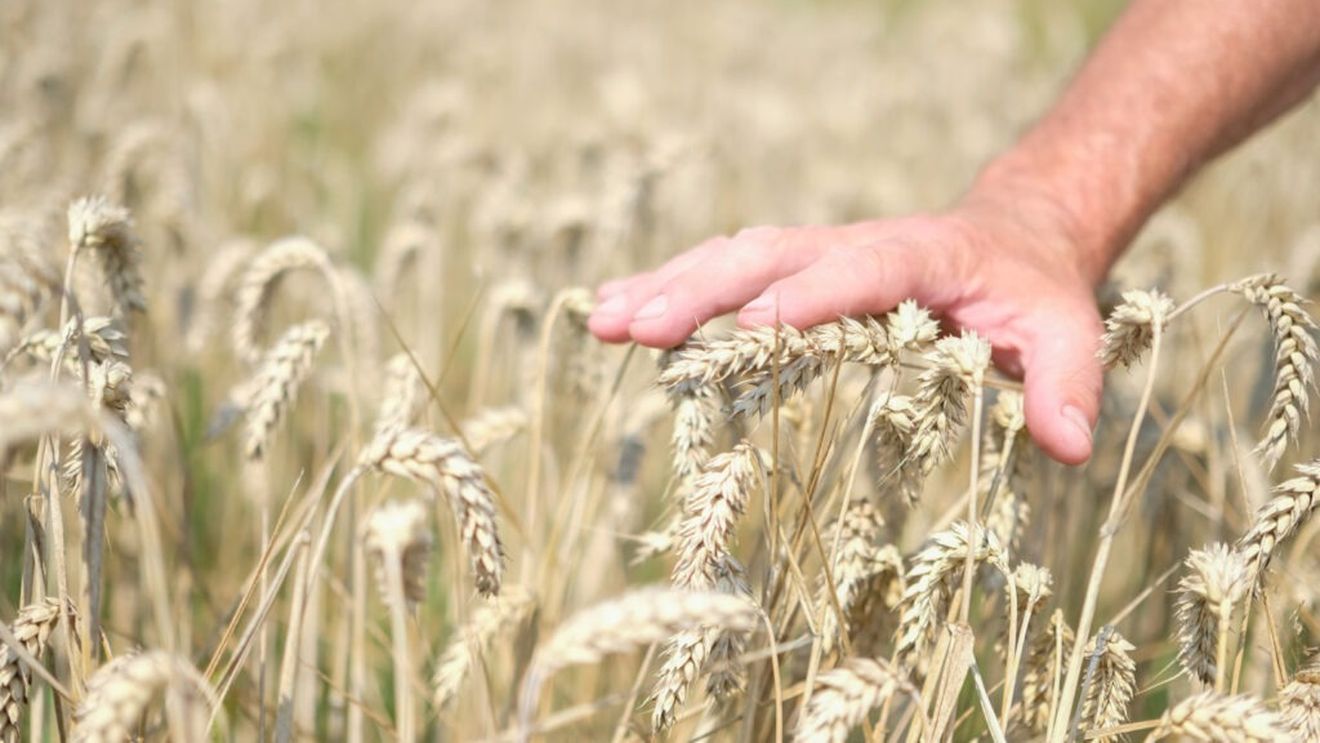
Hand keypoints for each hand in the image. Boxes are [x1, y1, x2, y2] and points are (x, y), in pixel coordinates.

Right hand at [587, 189, 1106, 464]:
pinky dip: (670, 288)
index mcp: (923, 254)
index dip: (812, 295)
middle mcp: (855, 244)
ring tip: (601, 321)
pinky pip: (725, 271)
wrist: (1011, 239)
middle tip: (637, 328)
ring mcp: (817, 253)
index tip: (757, 328)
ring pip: (732, 258)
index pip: (863, 268)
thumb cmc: (1035, 294)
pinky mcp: (793, 270)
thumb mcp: (1067, 334)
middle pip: (770, 255)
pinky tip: (613, 312)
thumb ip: (1066, 385)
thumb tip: (1068, 446)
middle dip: (703, 291)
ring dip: (668, 286)